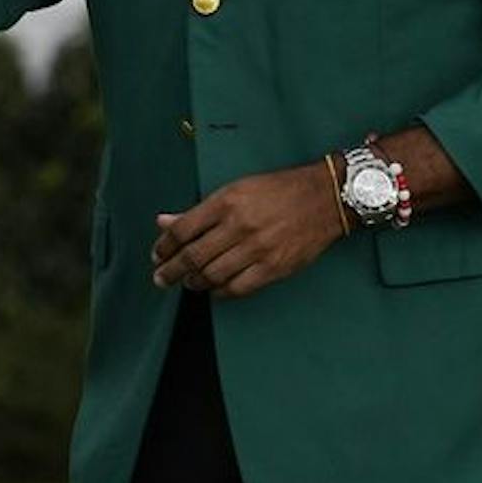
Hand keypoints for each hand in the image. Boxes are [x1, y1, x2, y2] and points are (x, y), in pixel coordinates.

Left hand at [150, 161, 344, 298]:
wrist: (324, 198)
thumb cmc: (278, 190)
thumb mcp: (235, 190)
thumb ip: (198, 211)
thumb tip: (163, 221)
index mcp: (226, 201)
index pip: (183, 229)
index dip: (165, 246)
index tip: (157, 254)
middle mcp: (239, 225)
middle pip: (193, 256)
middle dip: (171, 271)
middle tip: (161, 278)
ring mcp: (258, 248)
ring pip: (213, 275)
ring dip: (194, 282)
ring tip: (187, 283)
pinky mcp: (274, 267)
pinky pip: (238, 287)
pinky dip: (221, 292)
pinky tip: (213, 290)